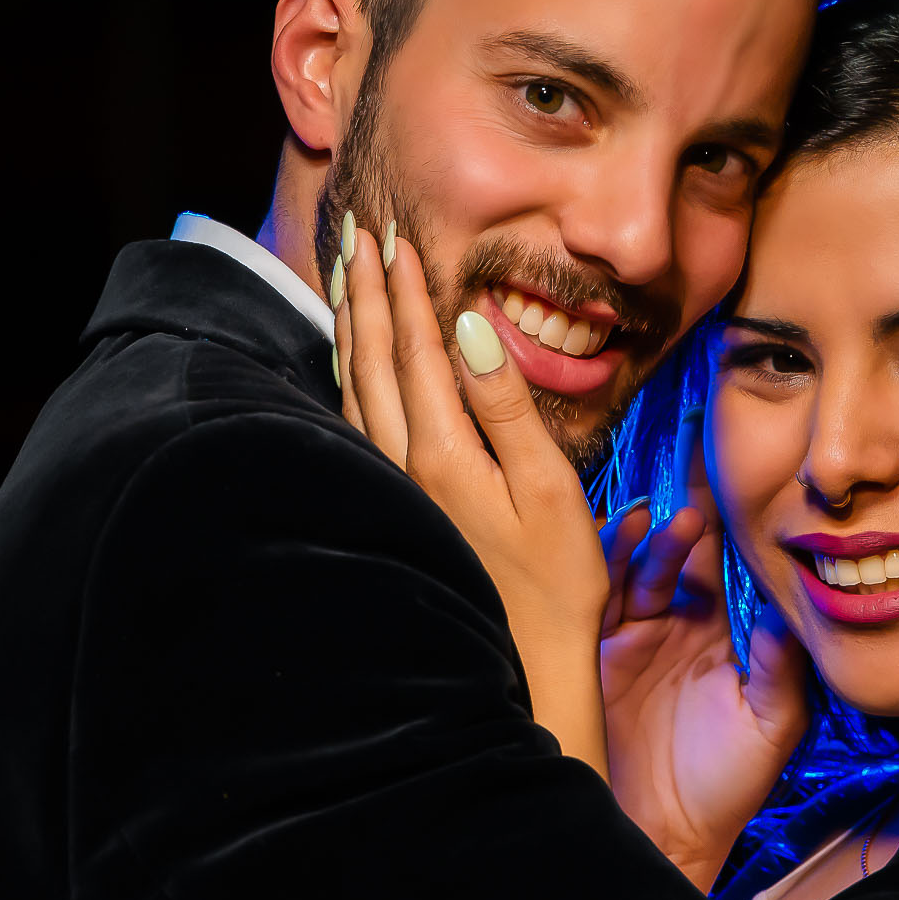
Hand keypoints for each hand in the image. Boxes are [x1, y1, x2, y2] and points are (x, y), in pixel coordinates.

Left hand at [332, 219, 610, 770]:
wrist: (521, 671)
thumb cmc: (554, 585)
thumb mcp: (548, 490)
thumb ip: (505, 405)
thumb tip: (469, 326)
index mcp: (442, 452)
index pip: (416, 346)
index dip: (405, 285)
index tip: (395, 230)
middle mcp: (400, 464)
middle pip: (372, 356)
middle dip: (366, 287)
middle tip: (358, 228)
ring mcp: (388, 487)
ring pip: (353, 386)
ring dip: (349, 323)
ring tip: (344, 272)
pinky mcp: (388, 506)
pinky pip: (353, 418)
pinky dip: (348, 370)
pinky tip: (348, 359)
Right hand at [595, 412, 808, 891]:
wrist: (663, 835)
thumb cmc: (726, 785)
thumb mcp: (770, 725)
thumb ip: (780, 666)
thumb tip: (786, 608)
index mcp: (729, 634)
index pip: (736, 566)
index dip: (741, 526)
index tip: (752, 481)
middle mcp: (683, 622)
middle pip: (690, 554)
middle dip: (698, 511)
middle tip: (707, 472)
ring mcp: (639, 632)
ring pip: (648, 566)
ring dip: (661, 537)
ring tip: (678, 517)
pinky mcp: (599, 646)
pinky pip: (603, 592)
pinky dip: (612, 558)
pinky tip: (627, 529)